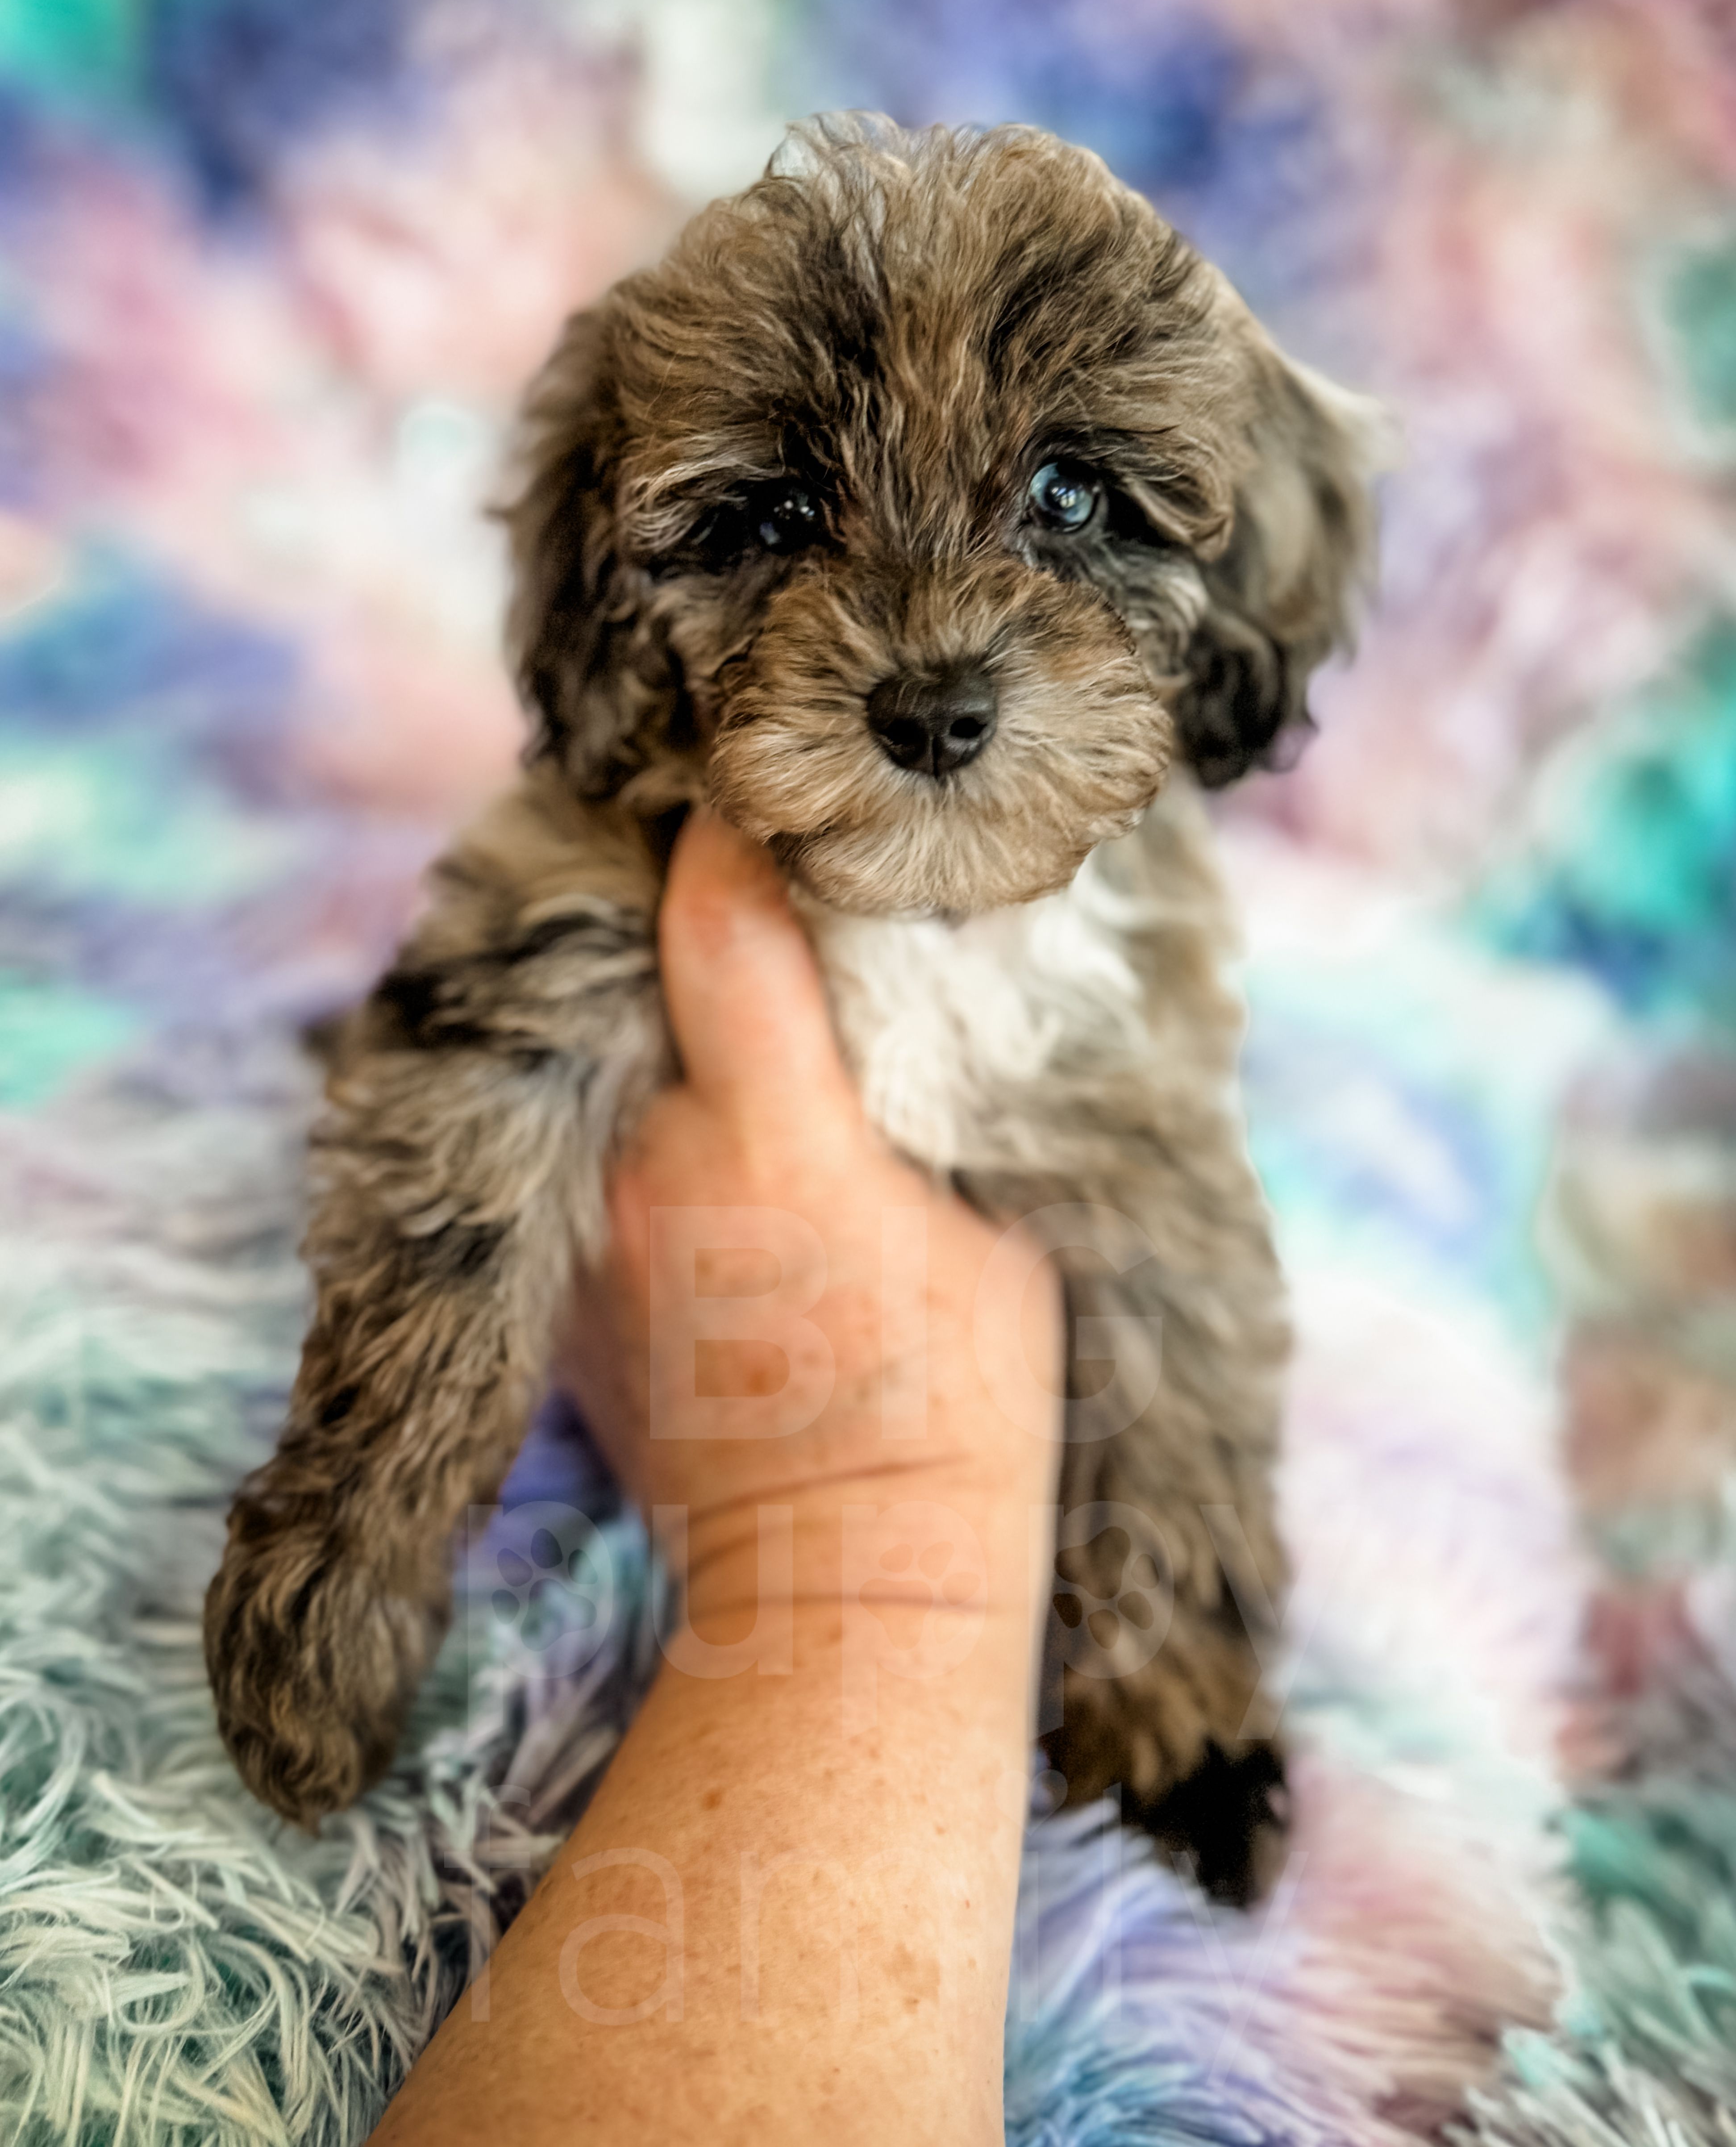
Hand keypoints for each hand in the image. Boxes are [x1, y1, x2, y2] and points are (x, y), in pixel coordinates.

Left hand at [563, 808, 1063, 1635]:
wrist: (846, 1579)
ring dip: (631, 992)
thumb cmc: (962, 1403)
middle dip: (663, 890)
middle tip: (715, 831)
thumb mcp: (1002, 1222)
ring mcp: (590, 1232)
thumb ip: (943, 1086)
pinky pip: (573, 1143)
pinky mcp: (562, 1289)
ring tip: (688, 942)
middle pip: (622, 961)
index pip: (719, 918)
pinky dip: (612, 1097)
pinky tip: (671, 1091)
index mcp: (779, 1137)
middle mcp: (652, 1165)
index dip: (731, 824)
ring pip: (582, 1050)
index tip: (755, 772)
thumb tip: (922, 979)